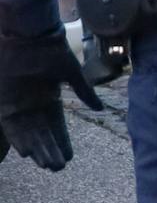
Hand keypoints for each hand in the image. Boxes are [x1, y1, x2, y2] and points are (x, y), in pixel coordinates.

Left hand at [0, 27, 103, 171]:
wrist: (28, 34)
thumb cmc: (51, 51)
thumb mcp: (72, 74)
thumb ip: (84, 92)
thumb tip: (100, 109)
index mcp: (49, 97)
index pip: (56, 126)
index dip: (62, 141)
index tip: (68, 157)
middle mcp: (33, 103)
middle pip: (42, 133)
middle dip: (49, 150)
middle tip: (57, 168)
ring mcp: (18, 102)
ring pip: (27, 133)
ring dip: (36, 149)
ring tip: (46, 165)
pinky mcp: (4, 101)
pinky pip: (10, 125)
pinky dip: (18, 138)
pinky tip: (27, 153)